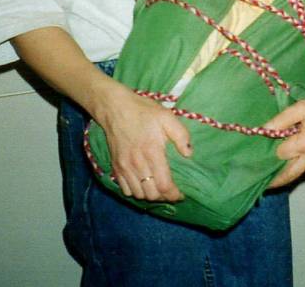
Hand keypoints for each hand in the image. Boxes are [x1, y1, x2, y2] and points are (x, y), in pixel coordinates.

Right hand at [102, 83, 191, 201]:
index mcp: (152, 152)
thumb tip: (189, 154)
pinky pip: (126, 190)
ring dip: (150, 196)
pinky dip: (136, 192)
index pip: (164, 185)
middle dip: (164, 197)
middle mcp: (137, 164)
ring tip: (158, 188)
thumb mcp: (166, 116)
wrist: (115, 108)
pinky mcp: (116, 167)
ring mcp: (124, 167)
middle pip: (152, 195)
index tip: (181, 194)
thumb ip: (181, 135)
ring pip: (138, 195)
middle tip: (171, 191)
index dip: (174, 194)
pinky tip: (143, 184)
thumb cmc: (143, 111)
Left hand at [264, 96, 304, 187]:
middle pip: (288, 174)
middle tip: (261, 183)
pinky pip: (303, 168)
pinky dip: (292, 170)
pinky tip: (285, 167)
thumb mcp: (301, 108)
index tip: (261, 148)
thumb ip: (282, 119)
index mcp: (304, 144)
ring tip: (269, 181)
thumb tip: (265, 129)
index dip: (270, 150)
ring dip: (283, 178)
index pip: (280, 153)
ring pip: (296, 174)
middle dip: (274, 180)